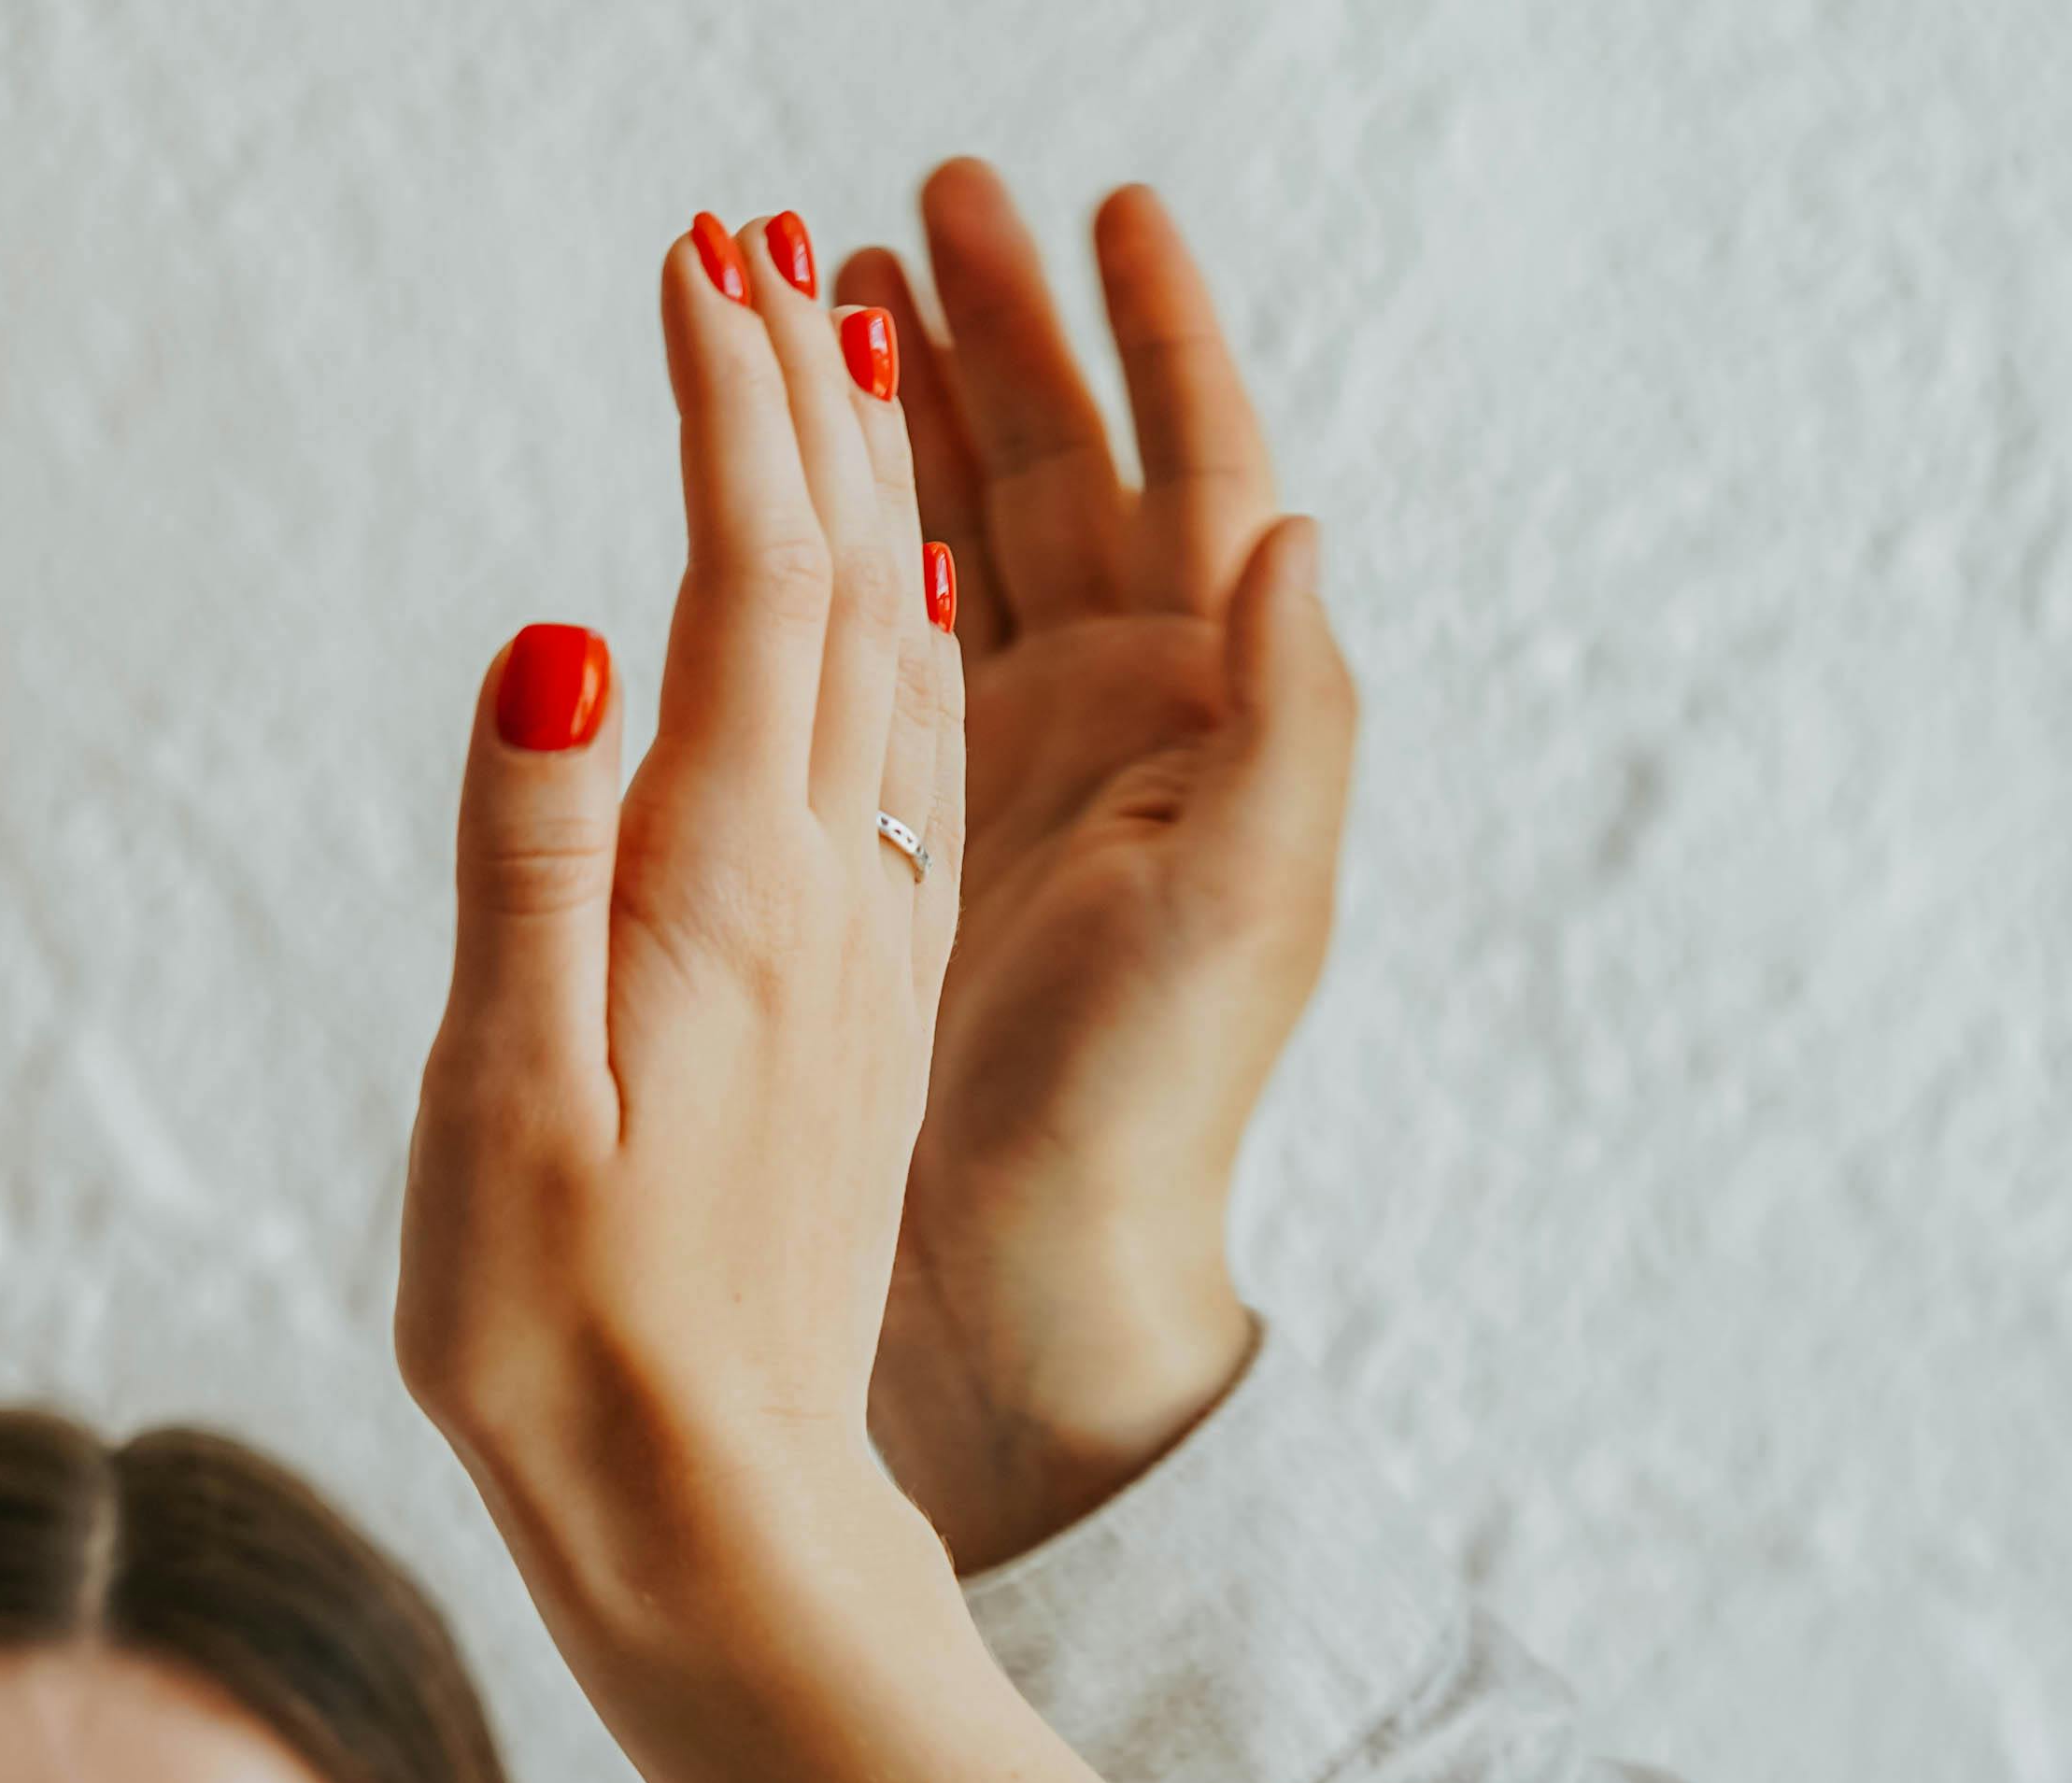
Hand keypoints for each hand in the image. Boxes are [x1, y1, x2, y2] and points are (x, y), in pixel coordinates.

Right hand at [396, 213, 965, 1685]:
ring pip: (885, 660)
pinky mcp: (843, 1017)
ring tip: (833, 351)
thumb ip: (530, 865)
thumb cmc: (568, 1345)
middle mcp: (825, 896)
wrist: (708, 1524)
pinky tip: (873, 604)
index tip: (702, 249)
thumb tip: (552, 639)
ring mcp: (848, 954)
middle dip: (807, 395)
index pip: (754, 579)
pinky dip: (875, 633)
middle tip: (763, 239)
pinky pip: (887, 766)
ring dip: (863, 487)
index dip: (732, 403)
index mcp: (733, 893)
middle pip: (846, 583)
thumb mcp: (507, 1107)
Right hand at [836, 166, 1353, 1570]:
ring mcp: (1007, 789)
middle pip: (1064, 476)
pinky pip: (878, 661)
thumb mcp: (1244, 916)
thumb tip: (1292, 525)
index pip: (1175, 472)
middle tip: (905, 208)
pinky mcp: (908, 854)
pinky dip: (841, 560)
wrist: (1026, 1285)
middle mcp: (1118, 733)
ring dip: (907, 424)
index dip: (1135, 335)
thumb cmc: (1132, 1127)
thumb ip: (1285, 720)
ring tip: (824, 307)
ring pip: (958, 551)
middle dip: (995, 335)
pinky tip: (778, 516)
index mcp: (1198, 719)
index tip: (1082, 209)